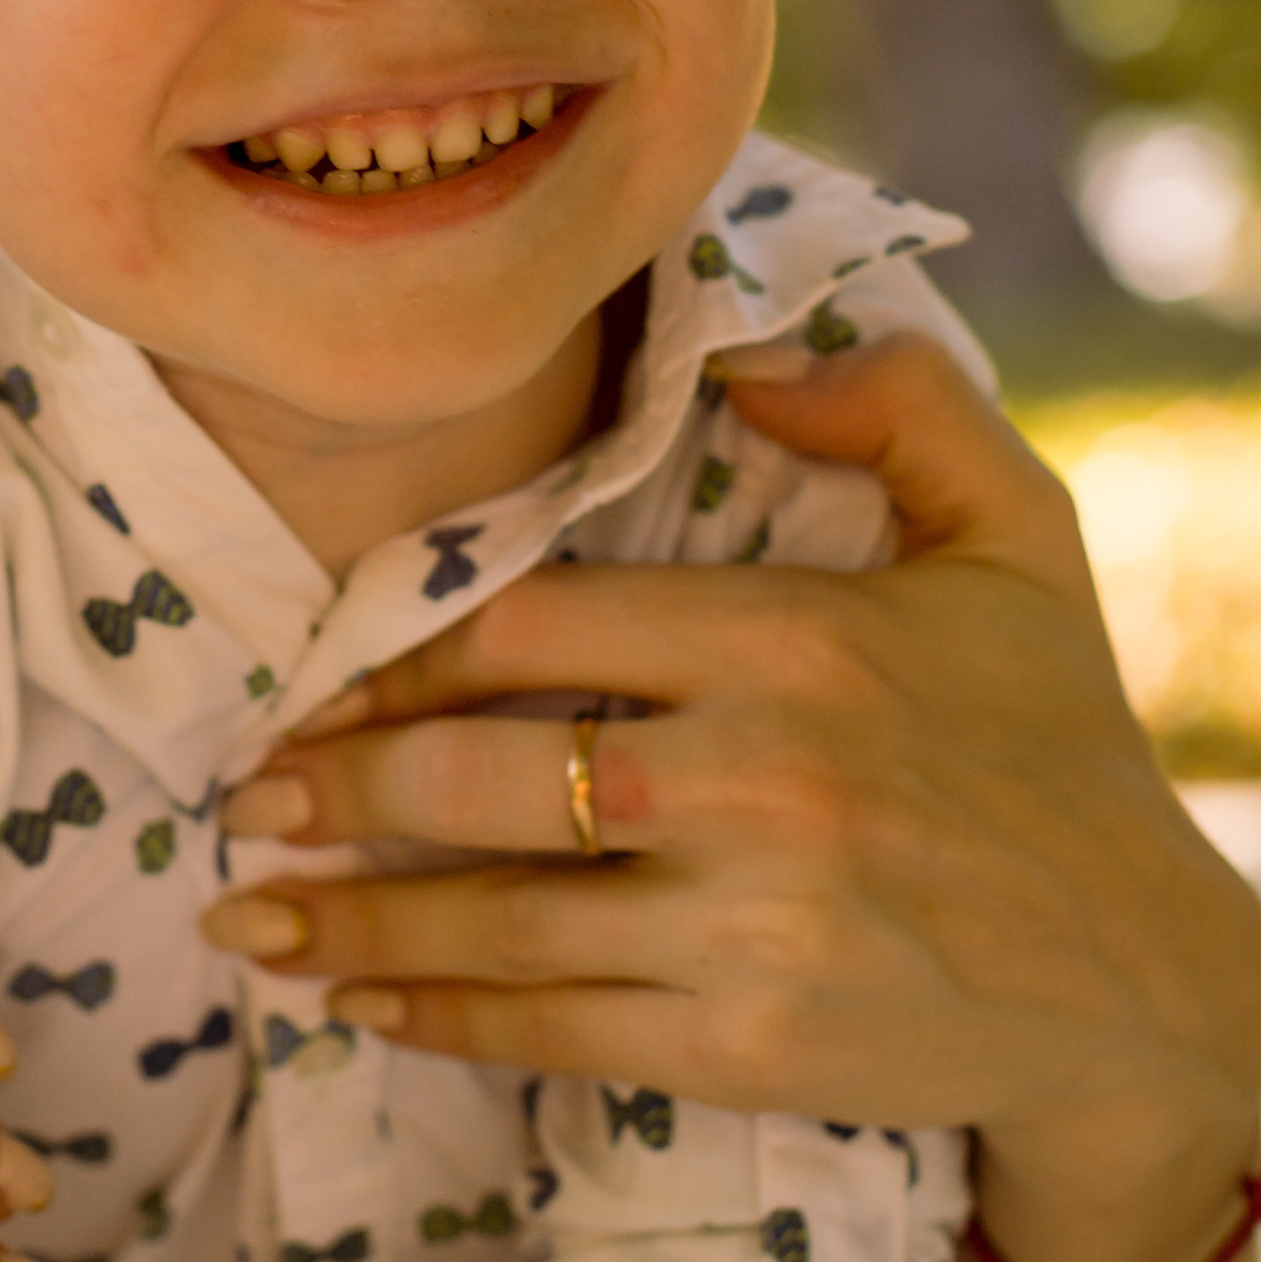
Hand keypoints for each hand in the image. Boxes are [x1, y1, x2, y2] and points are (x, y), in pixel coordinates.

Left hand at [200, 337, 1260, 1261]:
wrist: (1157, 985)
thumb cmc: (1056, 742)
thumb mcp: (1017, 533)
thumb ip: (902, 407)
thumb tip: (756, 359)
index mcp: (790, 636)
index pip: (529, 627)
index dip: (400, 658)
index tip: (320, 682)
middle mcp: (758, 774)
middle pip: (483, 776)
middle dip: (338, 792)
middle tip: (245, 799)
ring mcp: (752, 921)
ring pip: (495, 918)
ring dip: (350, 923)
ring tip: (249, 915)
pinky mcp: (755, 1044)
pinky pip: (555, 1026)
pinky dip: (441, 1018)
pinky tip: (363, 1006)